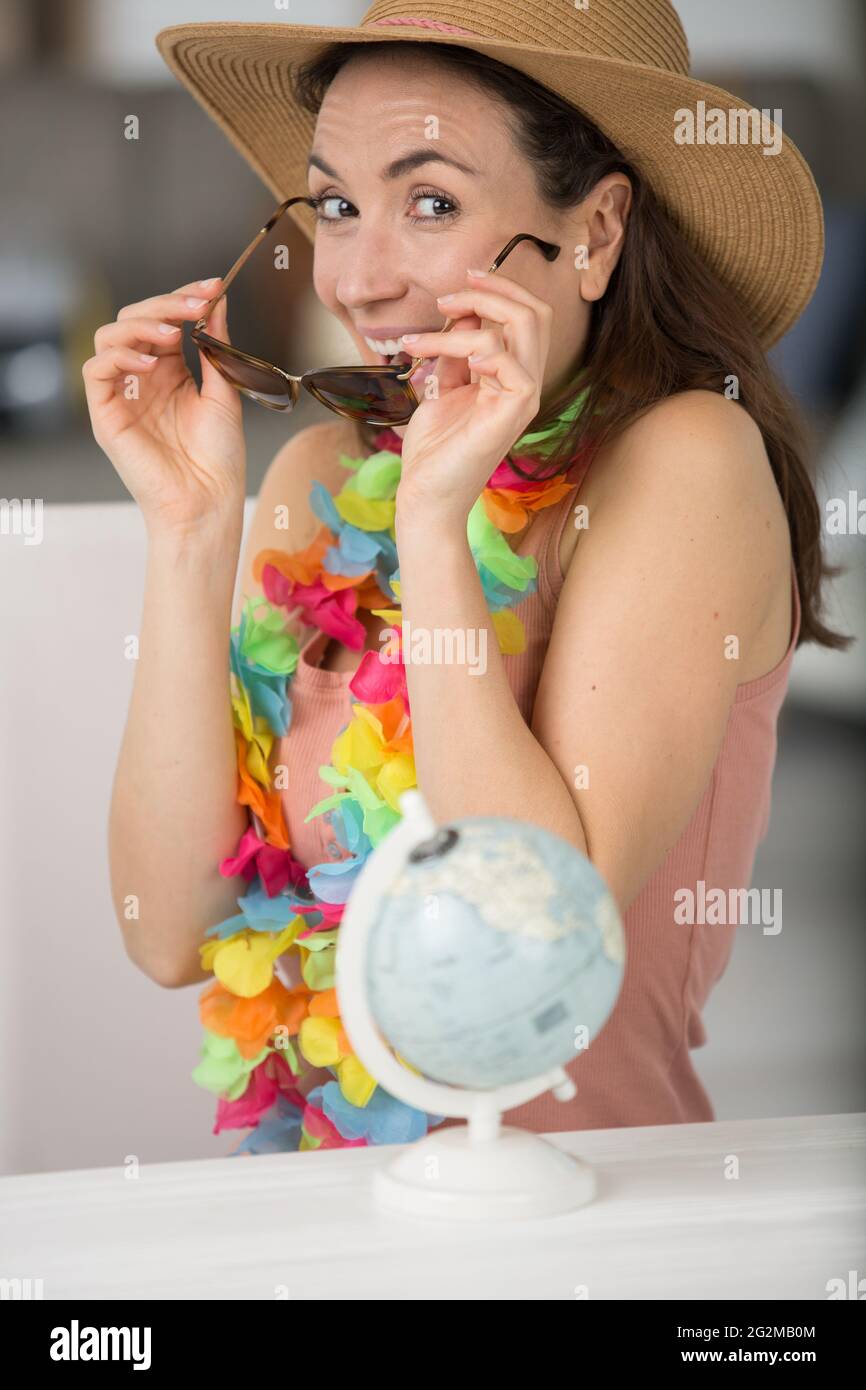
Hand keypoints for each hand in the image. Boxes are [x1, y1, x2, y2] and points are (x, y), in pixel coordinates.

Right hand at [82, 278, 245, 537]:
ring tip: (173, 334)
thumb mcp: (224, 392)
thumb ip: (216, 346)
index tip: (213, 288)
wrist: (207, 502)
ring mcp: (122, 395)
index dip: (184, 299)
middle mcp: (142, 379)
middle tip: (198, 303)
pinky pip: (95, 370)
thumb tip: (218, 302)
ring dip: (142, 325)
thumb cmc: (218, 458)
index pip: (164, 321)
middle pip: (135, 320)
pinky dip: (121, 357)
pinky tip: (152, 365)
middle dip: (167, 304)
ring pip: (110, 336)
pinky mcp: (106, 415)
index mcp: (170, 373)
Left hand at [395, 268, 552, 526]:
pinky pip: (508, 360)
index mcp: (512, 376)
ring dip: (463, 321)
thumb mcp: (442, 386)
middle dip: (491, 291)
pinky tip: (449, 361)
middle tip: (448, 295)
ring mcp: (524, 397)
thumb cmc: (434, 449)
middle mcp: (525, 383)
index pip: (527, 317)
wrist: (426, 493)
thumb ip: (455, 352)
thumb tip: (463, 312)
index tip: (463, 279)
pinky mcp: (514, 411)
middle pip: (535, 313)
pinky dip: (476, 348)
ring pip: (520, 327)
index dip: (500, 289)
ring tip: (420, 340)